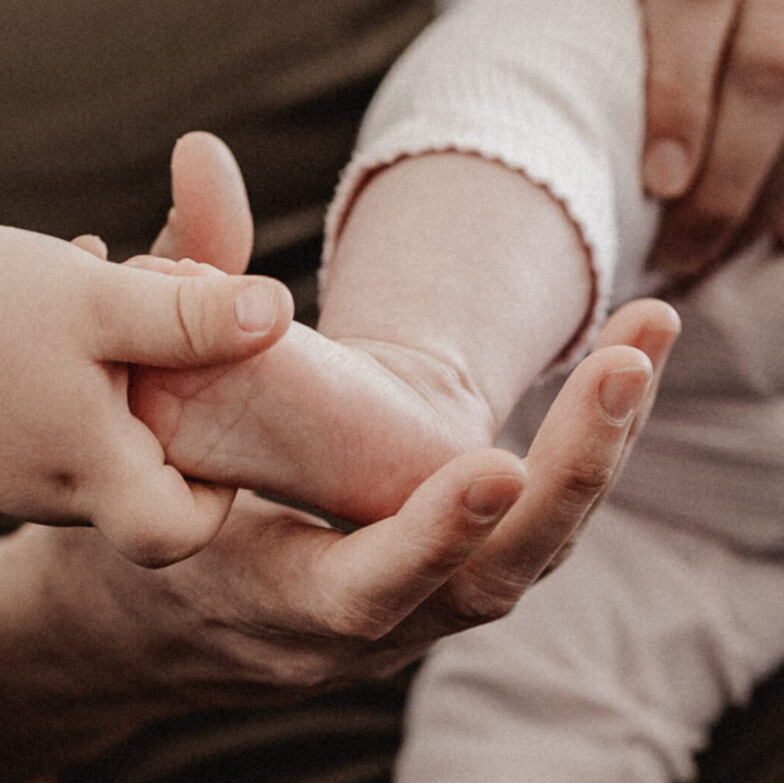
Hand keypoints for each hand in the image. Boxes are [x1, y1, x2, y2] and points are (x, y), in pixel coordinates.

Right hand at [0, 141, 294, 566]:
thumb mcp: (105, 298)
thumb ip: (196, 316)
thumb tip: (280, 313)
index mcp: (88, 475)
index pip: (185, 531)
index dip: (220, 486)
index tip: (216, 408)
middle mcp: (45, 497)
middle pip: (142, 489)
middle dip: (170, 414)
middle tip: (165, 336)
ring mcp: (1, 478)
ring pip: (95, 449)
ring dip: (119, 384)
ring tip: (107, 303)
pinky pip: (48, 427)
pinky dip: (72, 378)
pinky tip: (60, 306)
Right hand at [16, 298, 680, 709]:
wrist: (154, 624)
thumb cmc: (135, 508)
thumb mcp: (134, 422)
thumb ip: (174, 298)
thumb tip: (201, 151)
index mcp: (271, 603)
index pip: (368, 590)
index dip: (433, 537)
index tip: (497, 469)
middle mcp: (365, 632)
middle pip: (492, 580)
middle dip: (567, 477)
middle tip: (622, 371)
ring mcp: (420, 617)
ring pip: (535, 552)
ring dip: (599, 448)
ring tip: (650, 333)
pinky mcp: (456, 584)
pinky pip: (538, 530)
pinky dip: (590, 451)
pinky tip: (636, 357)